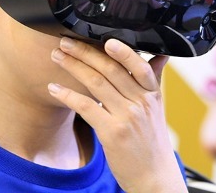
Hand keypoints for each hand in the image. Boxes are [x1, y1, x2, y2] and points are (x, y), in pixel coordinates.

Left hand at [48, 38, 186, 192]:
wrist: (155, 176)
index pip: (138, 65)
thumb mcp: (158, 108)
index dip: (122, 51)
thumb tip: (160, 55)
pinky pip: (86, 107)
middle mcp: (141, 102)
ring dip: (73, 67)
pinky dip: (68, 95)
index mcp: (152, 94)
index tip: (103, 38)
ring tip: (56, 57)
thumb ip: (154, 80)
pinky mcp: (112, 133)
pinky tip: (54, 88)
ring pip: (96, 83)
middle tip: (66, 42)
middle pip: (110, 69)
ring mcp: (127, 117)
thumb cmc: (153, 141)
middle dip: (85, 52)